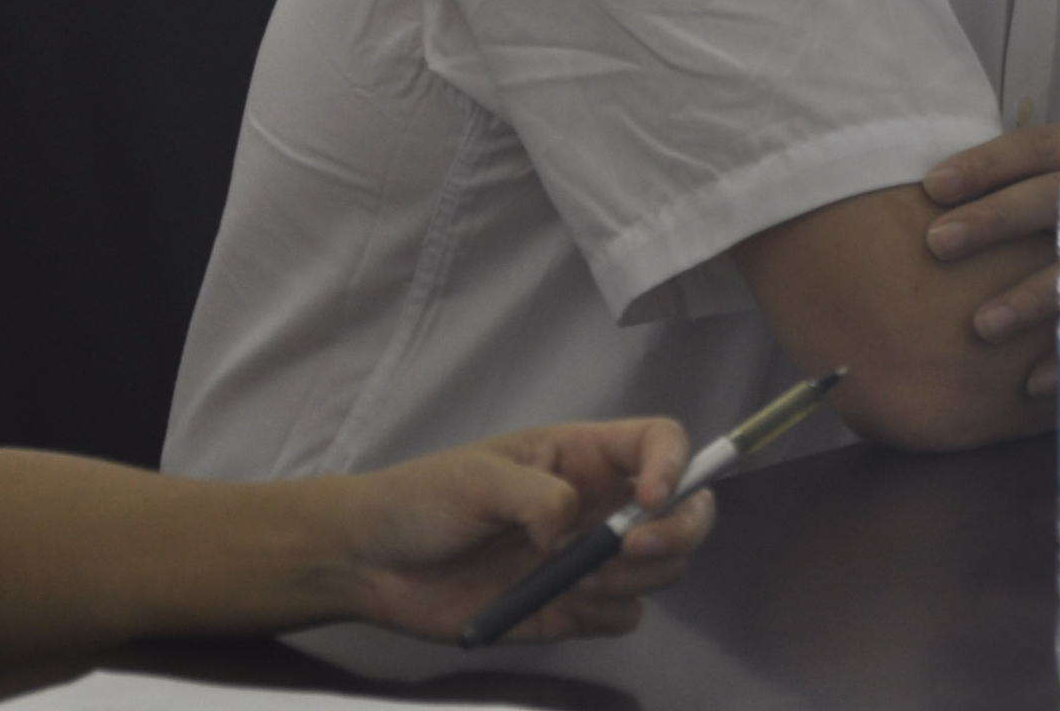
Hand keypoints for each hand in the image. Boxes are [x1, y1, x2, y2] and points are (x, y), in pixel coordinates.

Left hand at [326, 418, 714, 643]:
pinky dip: (607, 613)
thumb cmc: (423, 500)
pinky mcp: (573, 610)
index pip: (661, 442)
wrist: (374, 565)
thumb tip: (568, 531)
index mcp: (583, 456)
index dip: (676, 464)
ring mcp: (589, 560)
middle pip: (685, 511)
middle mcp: (600, 505)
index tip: (651, 497)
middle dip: (677, 530)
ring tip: (573, 575)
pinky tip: (563, 605)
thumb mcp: (477, 479)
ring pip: (661, 569)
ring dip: (632, 576)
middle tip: (630, 548)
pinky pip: (623, 617)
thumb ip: (535, 497)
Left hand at [921, 125, 1059, 398]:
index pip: (1036, 148)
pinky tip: (1030, 382)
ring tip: (982, 327)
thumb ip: (1030, 183)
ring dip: (1029, 297)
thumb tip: (935, 196)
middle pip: (1052, 199)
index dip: (985, 164)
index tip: (931, 186)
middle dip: (994, 219)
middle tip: (937, 243)